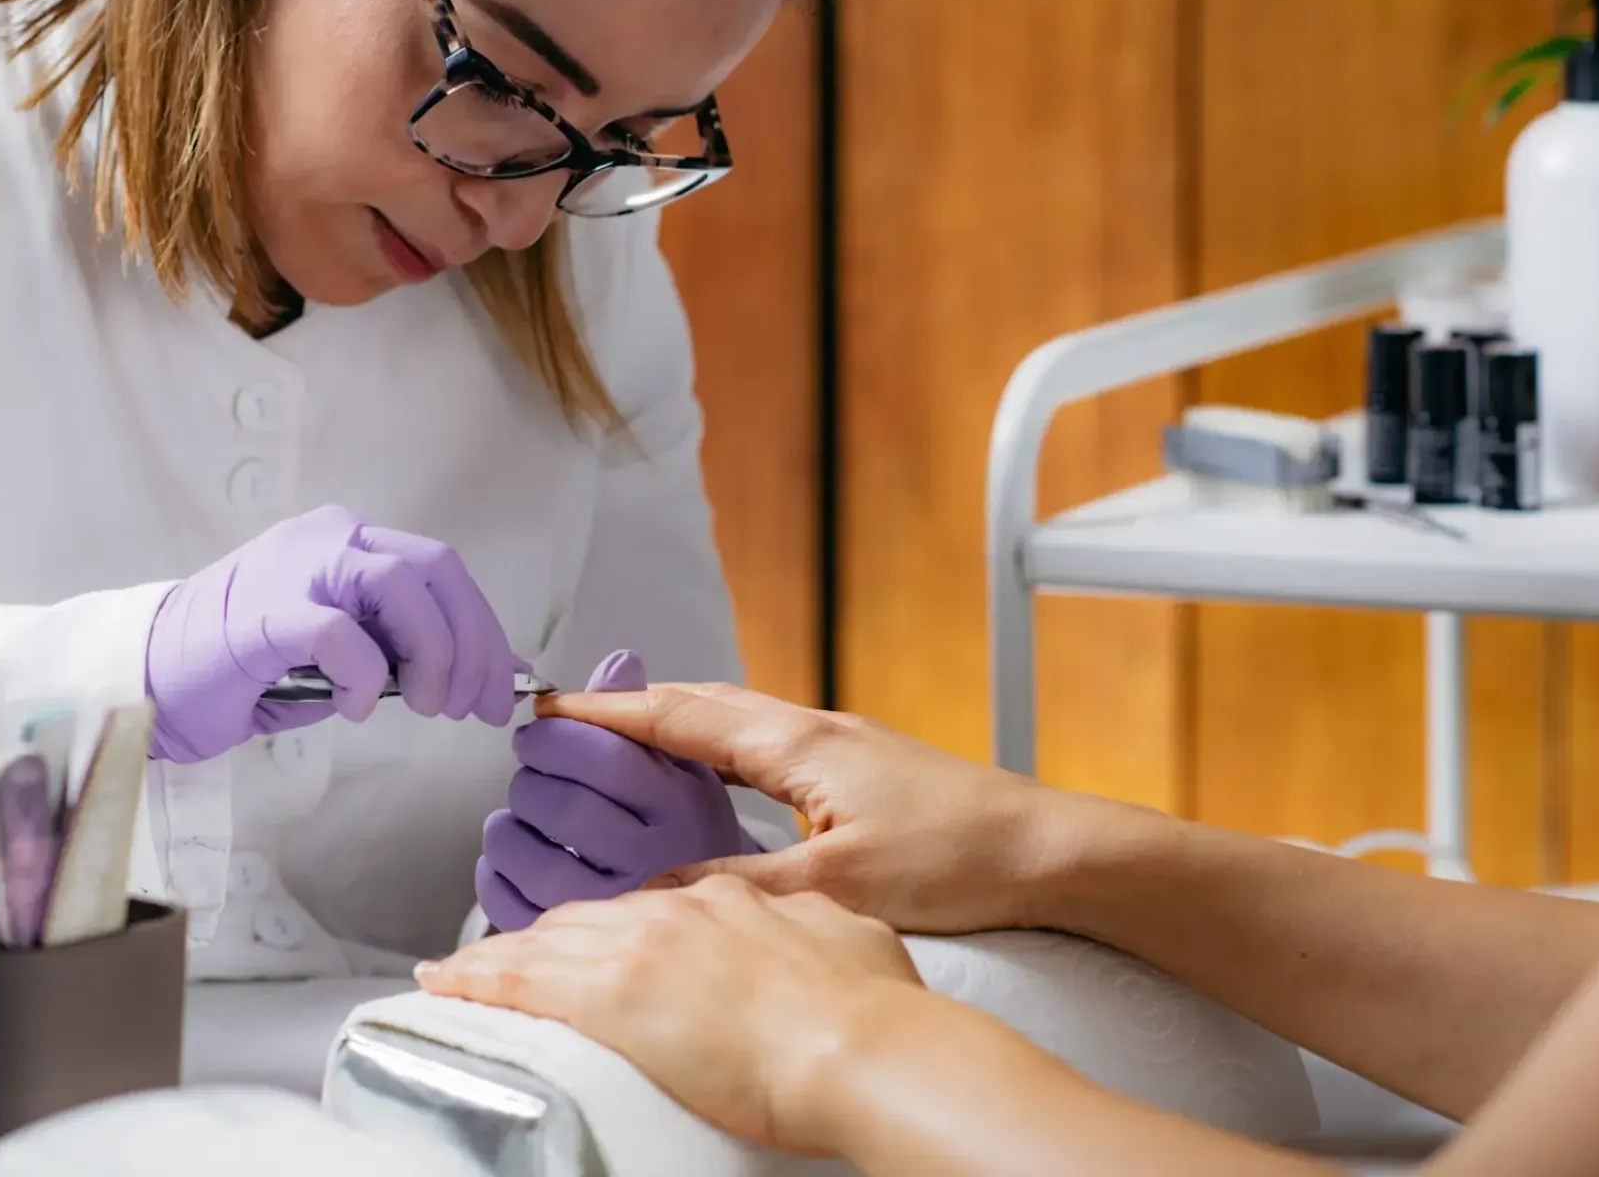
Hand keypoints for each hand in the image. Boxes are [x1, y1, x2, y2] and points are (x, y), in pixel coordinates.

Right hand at [145, 504, 524, 763]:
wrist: (148, 681)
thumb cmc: (250, 671)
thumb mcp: (344, 655)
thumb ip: (401, 650)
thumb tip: (476, 676)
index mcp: (349, 542)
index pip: (442, 572)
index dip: (484, 630)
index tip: (499, 690)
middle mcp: (328, 538)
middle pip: (434, 569)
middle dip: (472, 642)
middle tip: (475, 708)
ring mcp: (293, 567)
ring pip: (397, 584)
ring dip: (432, 651)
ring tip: (429, 707)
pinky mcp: (261, 612)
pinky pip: (338, 632)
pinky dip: (363, 674)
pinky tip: (353, 706)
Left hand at [419, 875, 922, 1153]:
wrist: (862, 1045)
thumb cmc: (871, 1010)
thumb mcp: (852, 940)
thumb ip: (810, 930)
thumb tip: (802, 932)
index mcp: (734, 900)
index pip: (652, 906)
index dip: (619, 927)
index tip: (605, 943)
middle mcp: (680, 910)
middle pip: (592, 917)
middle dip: (550, 938)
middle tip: (519, 957)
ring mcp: (642, 947)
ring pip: (548, 942)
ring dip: (503, 956)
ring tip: (466, 970)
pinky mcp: (611, 996)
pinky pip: (520, 981)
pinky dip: (477, 977)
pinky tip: (447, 981)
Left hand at [476, 651, 751, 931]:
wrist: (714, 911)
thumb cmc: (685, 827)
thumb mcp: (683, 765)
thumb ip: (641, 716)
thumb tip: (617, 662)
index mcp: (683, 804)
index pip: (604, 758)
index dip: (554, 736)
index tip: (537, 731)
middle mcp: (657, 859)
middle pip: (564, 807)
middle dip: (528, 780)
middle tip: (527, 775)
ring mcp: (617, 909)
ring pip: (533, 860)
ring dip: (505, 828)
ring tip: (514, 817)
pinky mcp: (578, 948)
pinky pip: (514, 907)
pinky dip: (495, 875)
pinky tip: (509, 859)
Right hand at [530, 684, 1131, 935]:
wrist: (1047, 852)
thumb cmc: (961, 855)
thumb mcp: (832, 884)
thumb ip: (738, 886)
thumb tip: (658, 895)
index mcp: (798, 742)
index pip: (680, 714)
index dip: (610, 712)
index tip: (551, 706)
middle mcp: (816, 729)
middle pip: (703, 703)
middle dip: (633, 709)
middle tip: (572, 724)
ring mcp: (842, 747)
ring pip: (738, 723)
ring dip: (678, 728)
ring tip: (628, 751)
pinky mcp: (862, 772)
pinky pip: (767, 749)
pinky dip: (723, 756)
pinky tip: (720, 791)